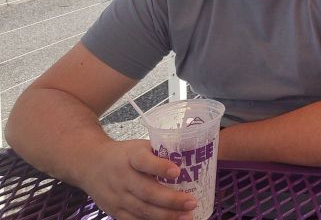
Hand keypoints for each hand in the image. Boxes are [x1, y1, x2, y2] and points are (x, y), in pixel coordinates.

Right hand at [77, 139, 197, 219]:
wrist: (90, 164)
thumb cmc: (123, 154)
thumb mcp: (139, 146)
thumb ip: (159, 153)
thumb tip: (189, 160)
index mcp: (130, 157)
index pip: (144, 161)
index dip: (160, 167)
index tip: (177, 171)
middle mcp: (122, 177)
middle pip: (147, 192)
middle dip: (171, 200)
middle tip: (192, 202)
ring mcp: (117, 197)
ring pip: (142, 210)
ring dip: (166, 216)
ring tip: (187, 217)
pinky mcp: (114, 211)